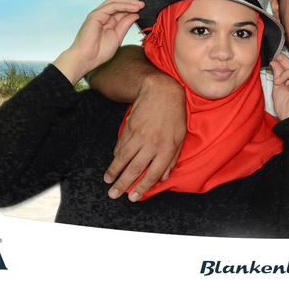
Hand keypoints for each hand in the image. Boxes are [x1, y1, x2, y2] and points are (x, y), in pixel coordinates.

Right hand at [53, 0, 143, 85]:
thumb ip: (125, 25)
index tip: (144, 7)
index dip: (132, 6)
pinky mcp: (95, 15)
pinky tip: (134, 8)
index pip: (121, 8)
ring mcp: (98, 14)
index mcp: (107, 20)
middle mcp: (102, 15)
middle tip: (145, 3)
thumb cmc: (99, 52)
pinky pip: (111, 6)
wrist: (86, 59)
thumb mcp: (118, 37)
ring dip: (129, 2)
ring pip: (115, 1)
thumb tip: (136, 14)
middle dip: (132, 1)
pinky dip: (124, 5)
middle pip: (118, 2)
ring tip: (141, 5)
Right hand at [103, 72, 186, 200]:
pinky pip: (121, 145)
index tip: (134, 197)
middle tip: (114, 194)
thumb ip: (173, 159)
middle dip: (123, 184)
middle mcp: (152, 143)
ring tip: (108, 181)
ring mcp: (139, 135)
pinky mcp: (129, 128)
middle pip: (135, 169)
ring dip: (114, 171)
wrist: (161, 91)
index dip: (142, 187)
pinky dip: (116, 155)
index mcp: (167, 148)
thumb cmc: (174, 115)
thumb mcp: (180, 137)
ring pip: (123, 158)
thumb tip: (164, 177)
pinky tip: (113, 163)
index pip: (153, 174)